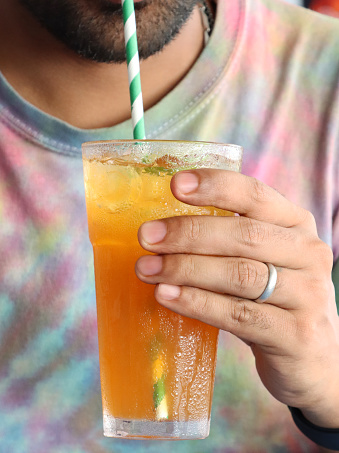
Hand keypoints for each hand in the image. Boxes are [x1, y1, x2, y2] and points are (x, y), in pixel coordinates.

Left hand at [135, 169, 338, 427]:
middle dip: (189, 233)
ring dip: (186, 268)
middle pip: (244, 235)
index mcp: (296, 224)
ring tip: (147, 269)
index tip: (176, 184)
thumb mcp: (262, 259)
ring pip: (240, 274)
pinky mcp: (296, 334)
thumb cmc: (272, 298)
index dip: (216, 186)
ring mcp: (307, 295)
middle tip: (147, 236)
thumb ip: (228, 239)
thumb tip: (161, 227)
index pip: (256, 195)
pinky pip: (238, 314)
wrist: (311, 357)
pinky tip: (167, 295)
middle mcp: (308, 253)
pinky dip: (198, 302)